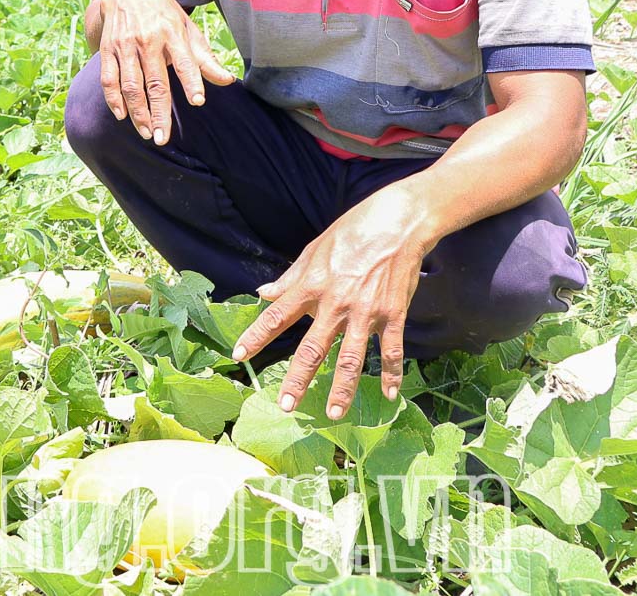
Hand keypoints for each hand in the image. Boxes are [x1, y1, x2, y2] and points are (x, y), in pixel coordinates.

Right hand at [90, 0, 233, 144]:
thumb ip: (205, 58)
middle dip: (159, 112)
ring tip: (147, 133)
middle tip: (163, 138)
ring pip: (130, 85)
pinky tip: (122, 116)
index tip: (197, 101)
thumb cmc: (165, 16)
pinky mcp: (108, 49)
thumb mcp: (188, 30)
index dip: (191, 81)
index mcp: (173, 33)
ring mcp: (125, 45)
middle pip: (155, 82)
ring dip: (137, 113)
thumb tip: (227, 81)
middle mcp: (148, 39)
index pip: (185, 61)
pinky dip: (114, 99)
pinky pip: (109, 79)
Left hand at [230, 182, 432, 417]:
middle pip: (312, 348)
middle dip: (298, 379)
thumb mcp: (314, 251)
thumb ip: (289, 278)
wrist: (397, 222)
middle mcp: (336, 304)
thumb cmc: (351, 232)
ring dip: (342, 389)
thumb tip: (262, 293)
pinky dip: (391, 375)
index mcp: (312, 286)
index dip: (256, 336)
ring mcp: (366, 312)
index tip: (238, 355)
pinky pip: (392, 351)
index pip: (276, 316)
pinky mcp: (393, 315)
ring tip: (333, 414)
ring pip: (351, 359)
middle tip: (286, 405)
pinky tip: (390, 396)